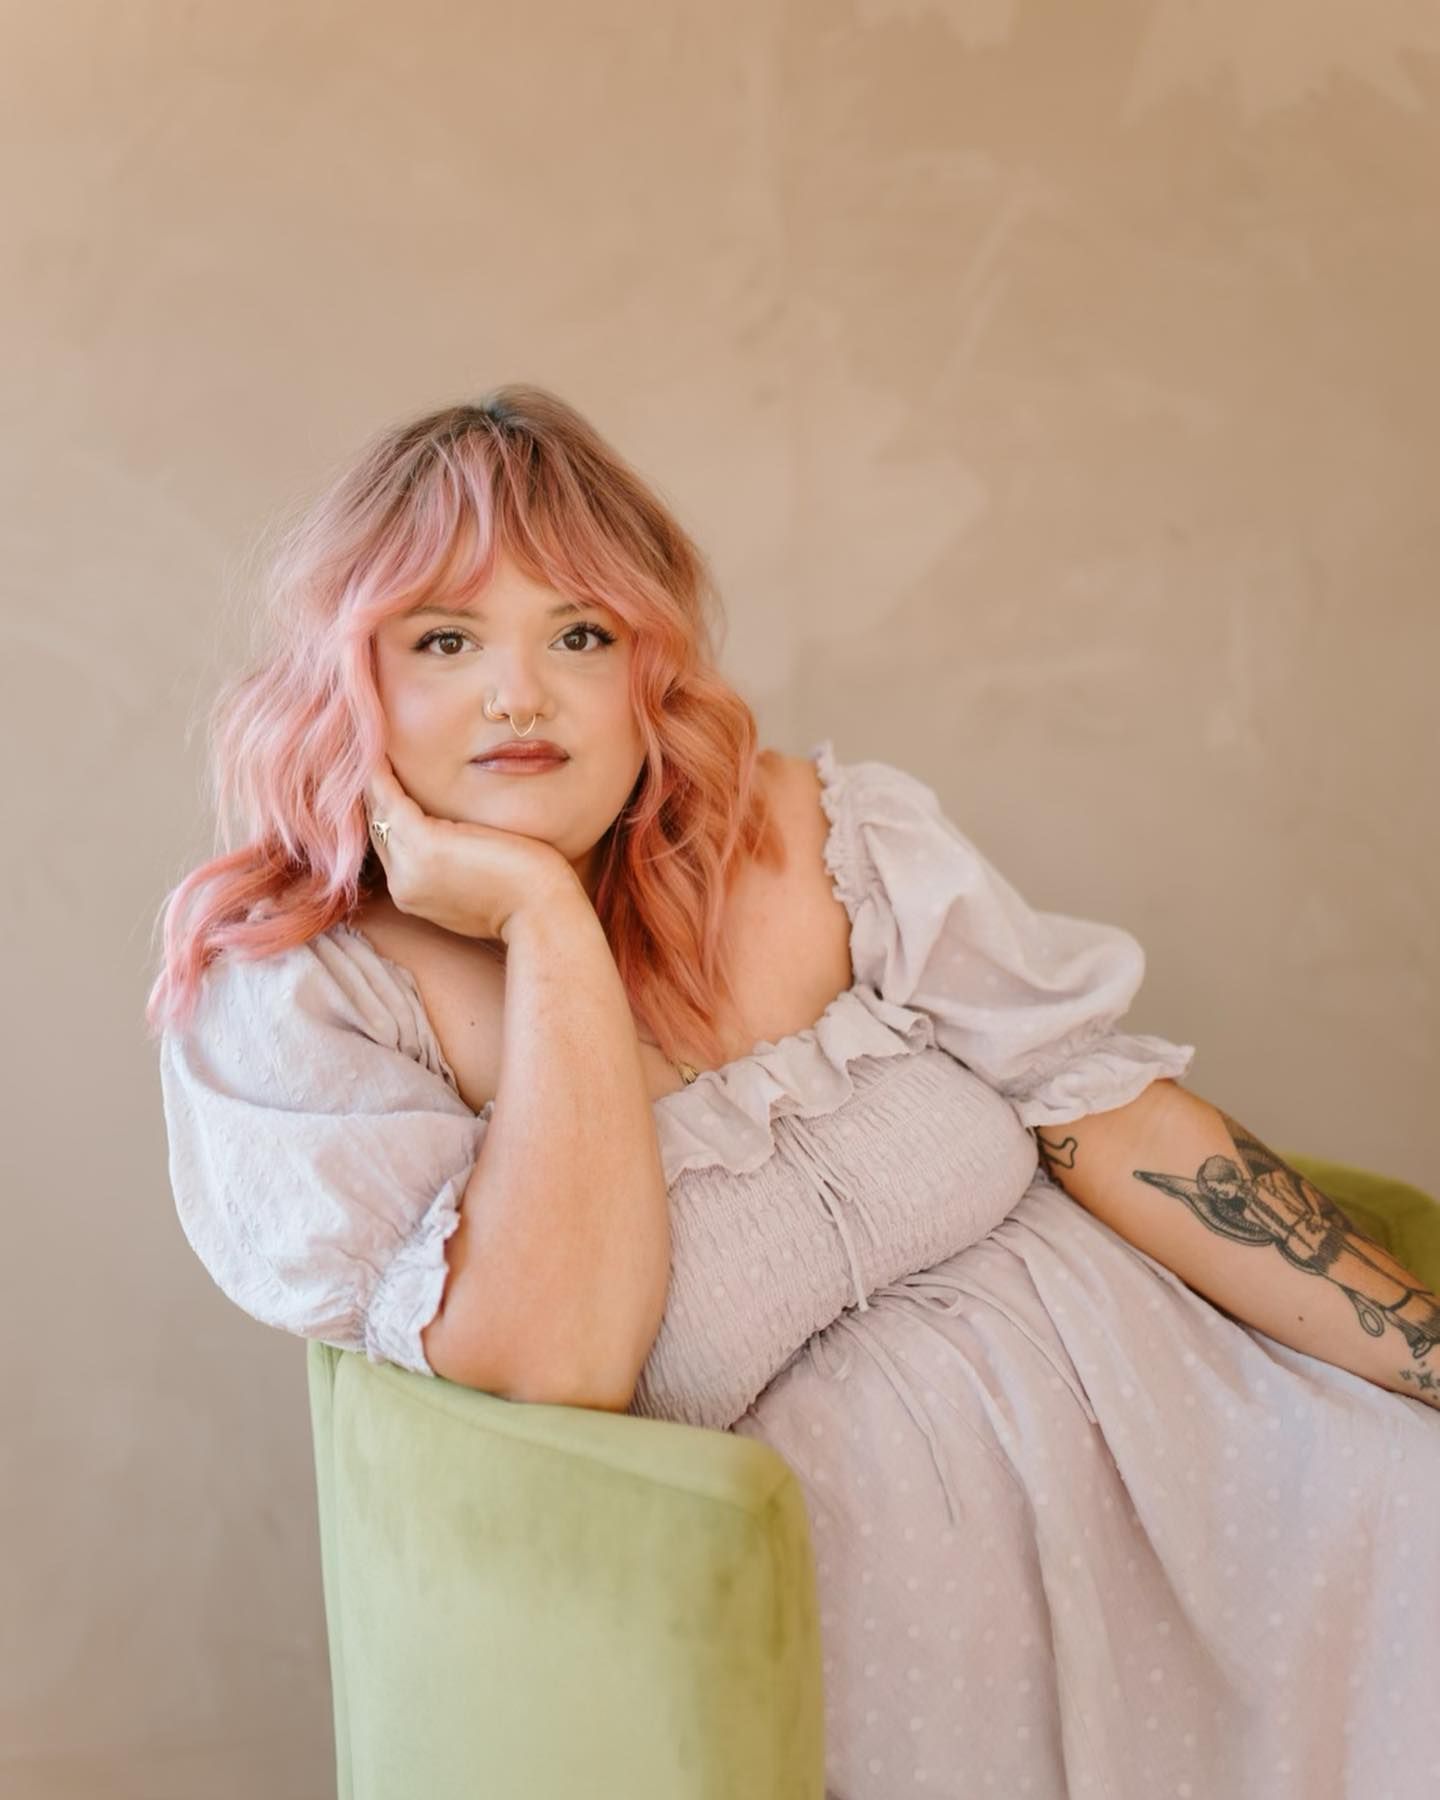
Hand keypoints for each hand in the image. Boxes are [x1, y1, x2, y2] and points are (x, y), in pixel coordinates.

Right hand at [362, 754, 585, 942]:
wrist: (541, 915)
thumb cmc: (528, 896)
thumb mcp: (479, 883)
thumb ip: (457, 862)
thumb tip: (463, 838)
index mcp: (414, 892)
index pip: (388, 841)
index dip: (383, 806)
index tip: (381, 773)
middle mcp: (402, 883)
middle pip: (376, 824)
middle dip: (369, 786)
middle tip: (365, 747)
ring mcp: (409, 867)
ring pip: (377, 809)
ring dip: (370, 772)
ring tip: (367, 737)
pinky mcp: (424, 845)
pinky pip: (390, 797)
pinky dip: (381, 771)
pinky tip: (378, 743)